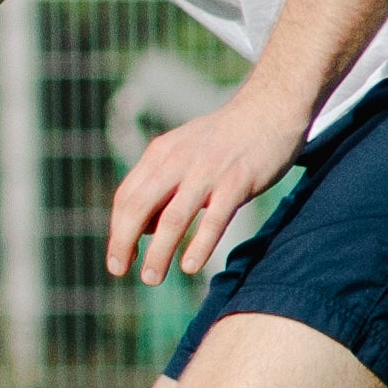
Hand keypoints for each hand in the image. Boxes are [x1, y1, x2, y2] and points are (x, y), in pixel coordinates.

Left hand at [108, 82, 309, 281]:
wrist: (269, 108)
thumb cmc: (224, 139)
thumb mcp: (182, 153)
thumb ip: (161, 185)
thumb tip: (143, 229)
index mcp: (159, 155)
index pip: (126, 198)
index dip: (117, 231)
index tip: (118, 260)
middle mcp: (177, 162)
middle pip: (138, 207)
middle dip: (124, 242)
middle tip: (120, 272)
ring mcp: (207, 171)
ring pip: (172, 218)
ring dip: (158, 252)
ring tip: (151, 279)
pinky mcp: (237, 181)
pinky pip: (214, 219)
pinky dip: (199, 245)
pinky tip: (190, 266)